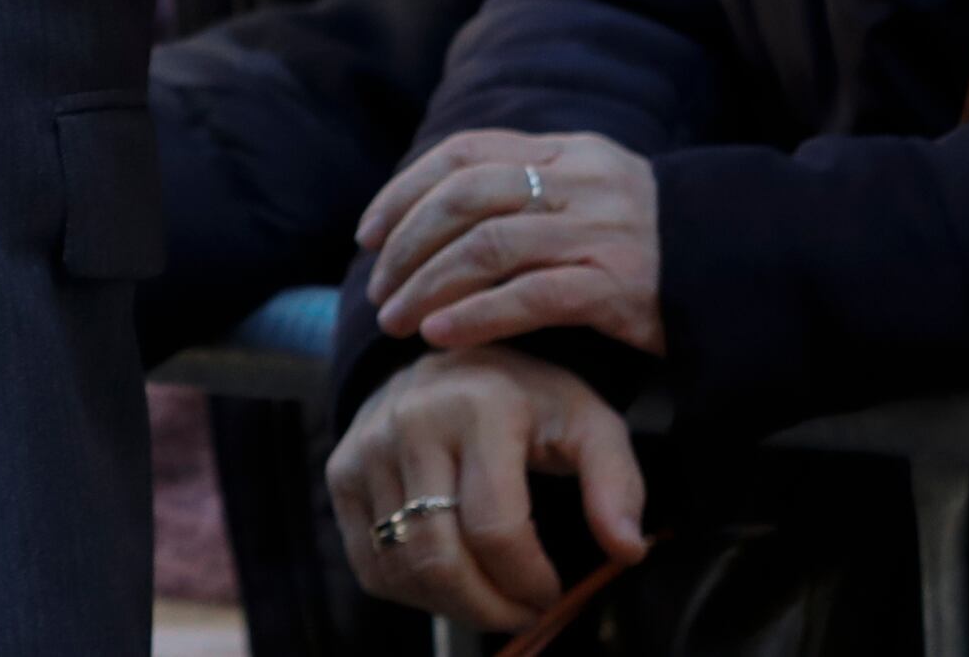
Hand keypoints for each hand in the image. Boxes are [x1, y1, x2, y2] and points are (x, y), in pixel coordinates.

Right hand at [324, 346, 646, 632]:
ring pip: (402, 568)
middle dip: (488, 607)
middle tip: (520, 612)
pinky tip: (451, 578)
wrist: (450, 357)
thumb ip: (616, 482)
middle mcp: (412, 421)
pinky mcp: (339, 471)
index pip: (495, 528)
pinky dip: (413, 591)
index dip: (527, 580)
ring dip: (453, 605)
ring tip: (491, 597)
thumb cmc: (527, 399)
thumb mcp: (586, 421)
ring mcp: (367, 447)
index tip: (550, 591)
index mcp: (480, 405)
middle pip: (440, 558)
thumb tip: (629, 550)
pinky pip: (371, 563)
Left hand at [359, 130, 663, 353]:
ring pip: (489, 245)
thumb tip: (439, 215)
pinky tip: (441, 337)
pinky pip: (532, 297)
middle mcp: (582, 181)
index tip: (368, 233)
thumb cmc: (657, 242)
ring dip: (428, 285)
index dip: (405, 189)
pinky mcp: (620, 286)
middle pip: (466, 195)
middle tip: (376, 291)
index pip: (466, 152)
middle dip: (407, 243)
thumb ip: (533, 190)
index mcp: (569, 151)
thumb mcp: (596, 192)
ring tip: (395, 322)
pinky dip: (477, 316)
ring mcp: (602, 232)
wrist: (746, 264)